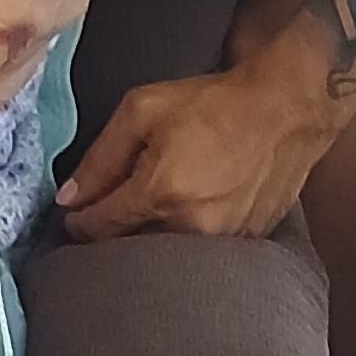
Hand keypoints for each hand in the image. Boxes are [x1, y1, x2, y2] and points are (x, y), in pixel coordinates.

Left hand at [56, 66, 333, 241]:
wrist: (286, 108)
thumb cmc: (212, 103)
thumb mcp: (141, 110)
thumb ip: (100, 158)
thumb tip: (69, 198)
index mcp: (161, 192)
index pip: (100, 227)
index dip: (78, 222)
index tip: (75, 214)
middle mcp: (192, 225)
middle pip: (131, 246)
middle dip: (115, 230)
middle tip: (111, 208)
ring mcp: (224, 239)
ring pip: (166, 251)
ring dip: (151, 235)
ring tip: (154, 207)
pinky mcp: (246, 241)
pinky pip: (201, 249)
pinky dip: (187, 235)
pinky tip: (191, 208)